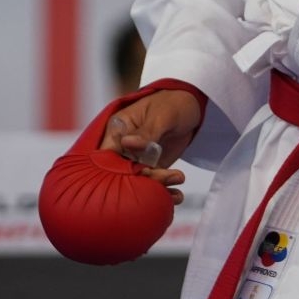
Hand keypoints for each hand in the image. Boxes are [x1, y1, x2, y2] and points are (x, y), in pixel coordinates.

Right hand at [98, 88, 202, 205]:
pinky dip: (163, 192)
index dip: (117, 170)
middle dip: (143, 181)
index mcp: (118, 129)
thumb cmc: (173, 103)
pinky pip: (152, 183)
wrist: (192, 105)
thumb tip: (127, 143)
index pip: (106, 156)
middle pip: (122, 173)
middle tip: (167, 177)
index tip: (139, 174)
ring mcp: (136, 158)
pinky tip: (177, 195)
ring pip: (138, 182)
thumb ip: (146, 132)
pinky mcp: (151, 167)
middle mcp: (123, 147)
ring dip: (156, 189)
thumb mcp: (162, 115)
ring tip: (177, 184)